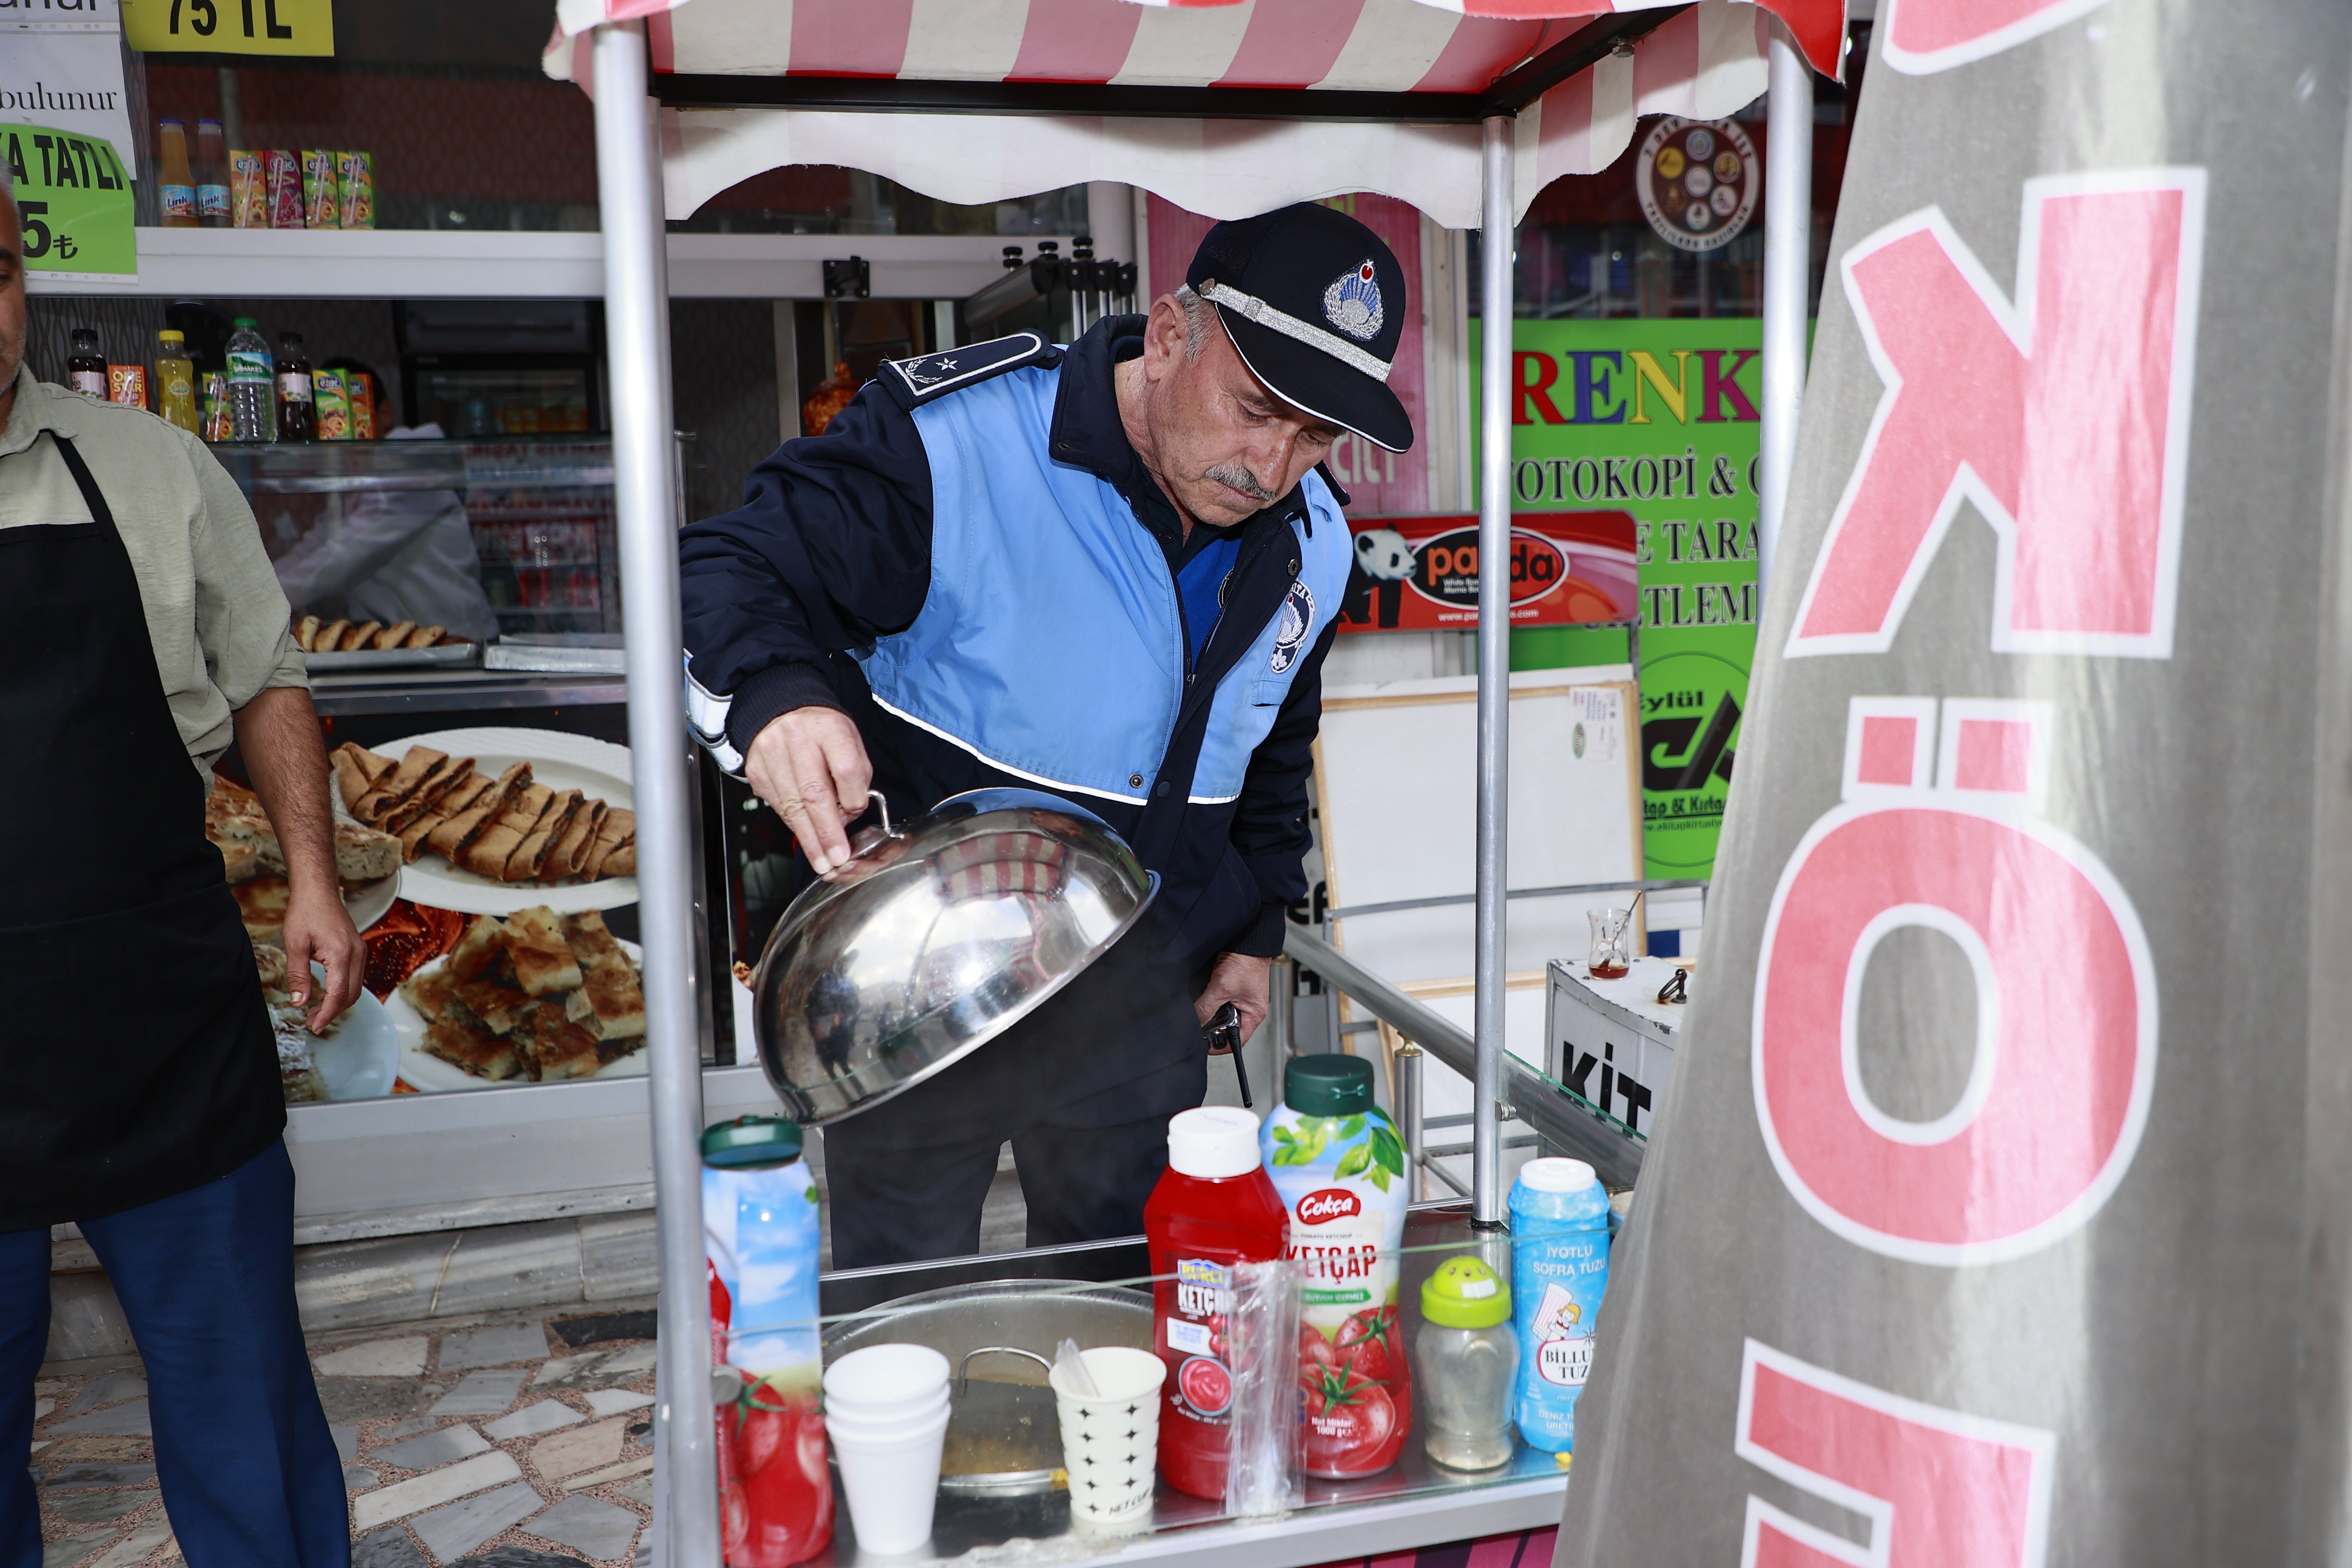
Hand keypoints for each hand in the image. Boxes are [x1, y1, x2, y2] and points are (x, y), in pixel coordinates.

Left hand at [281, 882, 364, 1033]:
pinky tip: (325, 992)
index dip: (327, 1014)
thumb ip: (298, 976)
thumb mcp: (295, 945)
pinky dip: (342, 990)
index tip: (313, 1026)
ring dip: (337, 1002)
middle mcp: (357, 954)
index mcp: (342, 954)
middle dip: (332, 1012)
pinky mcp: (358, 949)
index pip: (339, 994)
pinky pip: (354, 977)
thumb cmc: (306, 912)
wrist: (318, 891)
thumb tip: (299, 1002)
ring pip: (355, 988)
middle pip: (351, 995)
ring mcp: (360, 951)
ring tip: (315, 1010)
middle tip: (311, 1022)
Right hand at [746, 706, 873, 876]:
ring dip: (809, 838)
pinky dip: (793, 824)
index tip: (857, 816)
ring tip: (822, 860)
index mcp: (828, 729)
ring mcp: (771, 755)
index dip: (853, 798)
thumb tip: (850, 814)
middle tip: (836, 857)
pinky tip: (805, 836)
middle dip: (827, 833)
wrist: (780, 709)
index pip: (845, 768)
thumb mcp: (849, 741)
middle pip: (813, 793)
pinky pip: (777, 806)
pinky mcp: (756, 771)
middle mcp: (796, 739)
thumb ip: (856, 776)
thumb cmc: (821, 731)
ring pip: (791, 805)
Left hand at [1195, 951, 1270, 1053]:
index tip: (1204, 1046)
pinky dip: (1207, 999)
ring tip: (1201, 1005)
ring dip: (1207, 1011)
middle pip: (1225, 1027)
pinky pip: (1214, 1000)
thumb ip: (1207, 1007)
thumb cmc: (1247, 962)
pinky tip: (1201, 994)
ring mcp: (1237, 997)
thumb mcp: (1223, 988)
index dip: (1219, 1045)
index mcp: (1253, 1014)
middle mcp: (1246, 1008)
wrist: (1246, 939)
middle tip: (1198, 1023)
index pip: (1236, 1040)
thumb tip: (1194, 1022)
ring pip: (1217, 1013)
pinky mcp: (1228, 987)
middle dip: (1211, 1026)